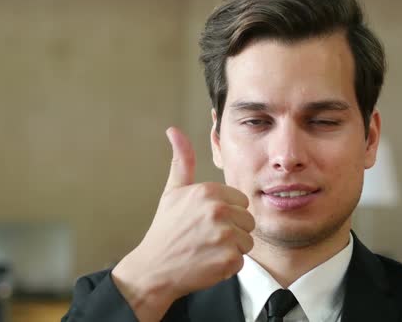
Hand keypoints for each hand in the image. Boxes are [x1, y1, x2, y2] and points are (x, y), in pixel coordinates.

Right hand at [112, 127, 254, 320]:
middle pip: (248, 220)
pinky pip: (241, 260)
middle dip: (232, 231)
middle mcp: (218, 210)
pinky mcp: (227, 259)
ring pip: (247, 241)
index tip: (207, 222)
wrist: (153, 270)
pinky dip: (227, 265)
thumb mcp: (172, 192)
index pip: (241, 201)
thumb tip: (174, 130)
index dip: (228, 213)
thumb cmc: (165, 231)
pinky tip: (208, 262)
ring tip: (207, 249)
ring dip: (231, 249)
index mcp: (208, 191)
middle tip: (206, 237)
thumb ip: (182, 161)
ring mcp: (224, 236)